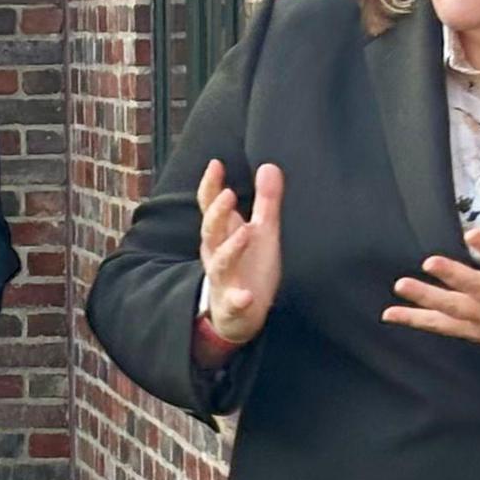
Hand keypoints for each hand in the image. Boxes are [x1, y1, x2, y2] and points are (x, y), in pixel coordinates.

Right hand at [200, 159, 283, 343]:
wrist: (237, 315)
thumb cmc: (248, 266)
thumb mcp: (261, 231)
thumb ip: (266, 200)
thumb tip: (269, 165)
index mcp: (222, 234)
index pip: (210, 206)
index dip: (210, 186)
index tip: (216, 164)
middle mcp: (217, 254)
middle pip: (211, 231)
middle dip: (217, 214)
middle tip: (229, 195)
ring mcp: (224, 279)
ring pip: (219, 263)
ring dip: (230, 248)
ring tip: (245, 233)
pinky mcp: (233, 305)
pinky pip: (233, 302)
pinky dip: (238, 299)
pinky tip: (246, 296)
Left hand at [384, 191, 479, 361]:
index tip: (473, 234)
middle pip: (476, 287)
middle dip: (453, 275)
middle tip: (429, 261)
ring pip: (454, 308)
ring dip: (427, 297)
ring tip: (402, 285)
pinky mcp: (474, 330)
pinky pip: (443, 326)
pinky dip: (418, 320)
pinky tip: (391, 314)